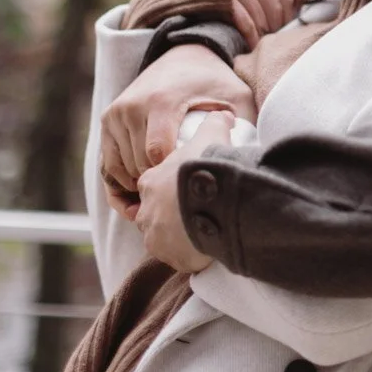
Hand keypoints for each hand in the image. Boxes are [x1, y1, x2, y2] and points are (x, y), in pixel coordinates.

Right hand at [100, 44, 254, 192]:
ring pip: (121, 168)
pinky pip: (108, 163)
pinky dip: (121, 182)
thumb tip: (251, 157)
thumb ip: (244, 123)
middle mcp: (132, 106)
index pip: (157, 155)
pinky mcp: (108, 119)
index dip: (172, 175)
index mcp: (161, 102)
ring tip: (166, 191)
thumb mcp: (235, 96)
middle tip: (181, 192)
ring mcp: (116, 113)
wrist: (183, 55)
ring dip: (140, 184)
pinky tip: (142, 191)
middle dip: (159, 183)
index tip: (189, 183)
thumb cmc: (213, 81)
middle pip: (139, 165)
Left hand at [135, 111, 231, 272]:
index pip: (152, 184)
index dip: (170, 186)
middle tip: (198, 211)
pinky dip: (188, 254)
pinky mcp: (167, 255)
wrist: (213, 201)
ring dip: (179, 236)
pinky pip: (176, 257)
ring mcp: (154, 235)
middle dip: (172, 214)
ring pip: (163, 237)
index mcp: (151, 181)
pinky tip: (206, 247)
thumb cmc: (206, 167)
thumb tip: (225, 115)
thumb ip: (215, 123)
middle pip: (155, 213)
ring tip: (204, 232)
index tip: (188, 188)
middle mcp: (146, 210)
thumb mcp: (211, 135)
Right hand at [226, 0, 294, 48]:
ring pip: (262, 17)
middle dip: (274, 30)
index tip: (279, 33)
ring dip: (262, 36)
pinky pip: (245, 22)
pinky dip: (249, 37)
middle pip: (276, 9)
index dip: (286, 21)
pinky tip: (248, 45)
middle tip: (268, 43)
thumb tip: (305, 4)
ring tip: (258, 45)